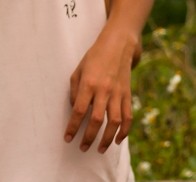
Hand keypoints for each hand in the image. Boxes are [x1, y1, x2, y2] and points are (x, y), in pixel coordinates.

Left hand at [64, 25, 134, 152]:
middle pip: (96, 120)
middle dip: (89, 137)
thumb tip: (75, 109)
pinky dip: (125, 131)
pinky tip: (118, 140)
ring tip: (99, 149)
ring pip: (114, 122)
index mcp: (89, 83)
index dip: (73, 126)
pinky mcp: (127, 95)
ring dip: (107, 139)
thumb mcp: (78, 69)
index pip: (79, 110)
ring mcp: (118, 93)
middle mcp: (104, 90)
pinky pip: (128, 117)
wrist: (117, 46)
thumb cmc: (94, 57)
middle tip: (82, 148)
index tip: (68, 138)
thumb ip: (75, 90)